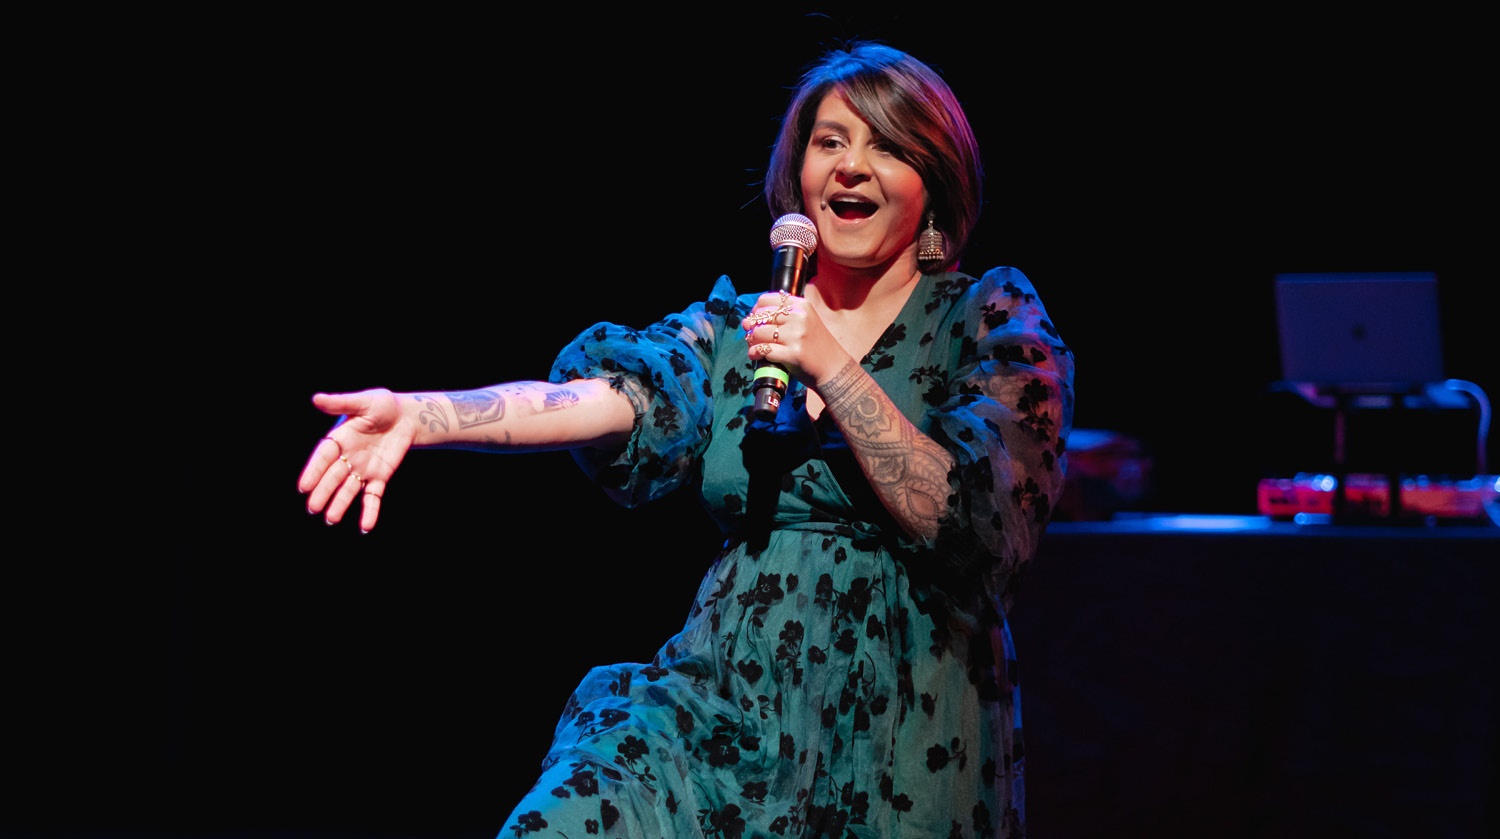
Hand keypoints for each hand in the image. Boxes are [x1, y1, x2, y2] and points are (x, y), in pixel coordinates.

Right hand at [298, 388, 413, 532]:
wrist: (407, 416)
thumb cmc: (382, 405)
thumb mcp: (363, 401)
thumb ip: (341, 403)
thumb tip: (316, 398)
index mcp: (340, 439)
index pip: (323, 457)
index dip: (314, 471)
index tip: (304, 487)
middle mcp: (348, 456)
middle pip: (333, 477)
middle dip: (324, 492)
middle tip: (313, 508)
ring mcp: (363, 468)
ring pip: (349, 489)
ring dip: (340, 503)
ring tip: (330, 519)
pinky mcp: (380, 476)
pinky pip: (373, 496)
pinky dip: (370, 511)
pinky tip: (365, 527)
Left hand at [740, 291, 846, 386]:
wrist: (834, 368)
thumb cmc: (817, 345)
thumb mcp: (806, 321)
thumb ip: (785, 315)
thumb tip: (751, 318)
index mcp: (801, 305)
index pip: (767, 300)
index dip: (756, 310)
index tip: (755, 319)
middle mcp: (799, 317)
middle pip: (761, 316)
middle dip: (751, 326)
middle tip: (751, 335)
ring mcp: (796, 335)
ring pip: (760, 333)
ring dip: (752, 341)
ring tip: (753, 346)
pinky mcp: (793, 353)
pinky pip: (764, 350)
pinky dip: (755, 353)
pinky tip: (755, 355)